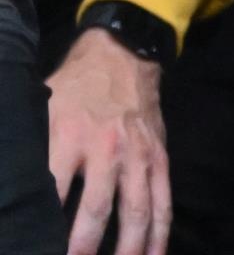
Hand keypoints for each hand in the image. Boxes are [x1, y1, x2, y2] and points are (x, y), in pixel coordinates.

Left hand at [45, 29, 168, 254]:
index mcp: (68, 137)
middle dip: (82, 249)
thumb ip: (30, 148)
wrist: (124, 54)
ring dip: (127, 249)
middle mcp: (105, 149)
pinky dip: (160, 232)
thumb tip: (8, 186)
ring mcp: (136, 155)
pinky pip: (163, 200)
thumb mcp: (41, 109)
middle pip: (94, 211)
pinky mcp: (159, 157)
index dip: (40, 228)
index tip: (33, 250)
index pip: (50, 193)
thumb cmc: (74, 87)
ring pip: (135, 211)